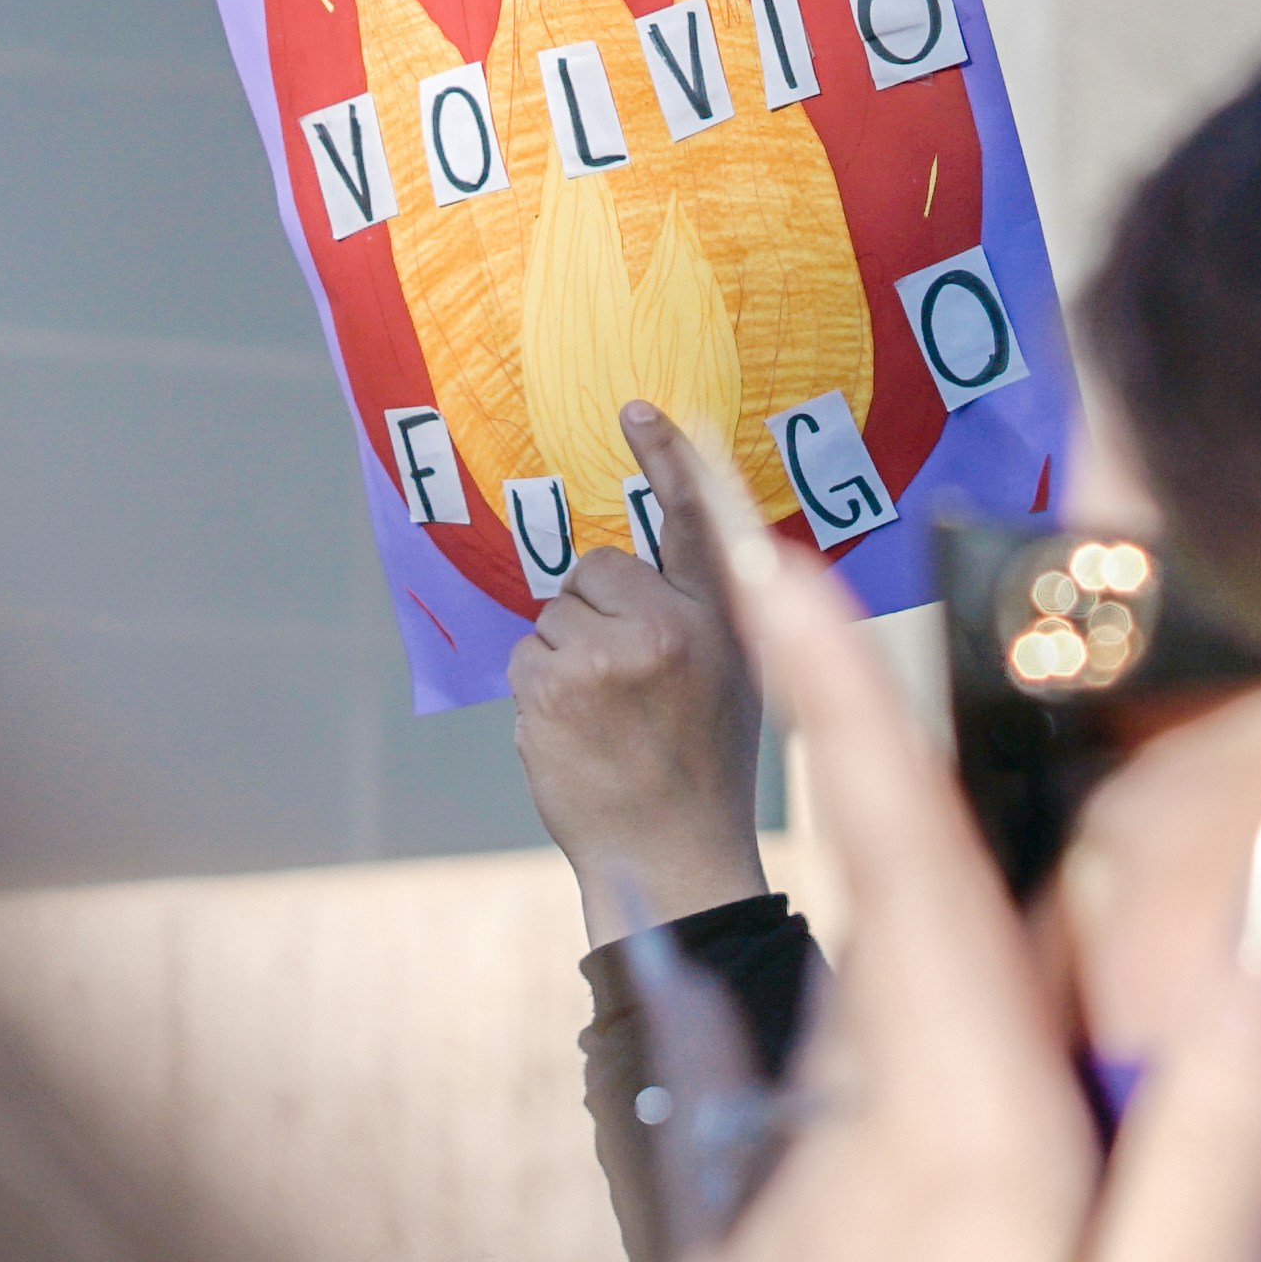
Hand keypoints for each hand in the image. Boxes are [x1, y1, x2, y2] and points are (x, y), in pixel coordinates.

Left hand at [517, 409, 773, 933]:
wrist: (672, 854)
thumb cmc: (702, 764)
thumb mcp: (733, 675)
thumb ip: (695, 612)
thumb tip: (634, 566)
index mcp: (715, 619)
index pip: (692, 519)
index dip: (668, 457)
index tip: (636, 407)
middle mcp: (663, 628)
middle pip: (594, 571)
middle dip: (597, 614)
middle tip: (628, 681)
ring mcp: (602, 658)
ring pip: (553, 618)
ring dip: (566, 657)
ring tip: (606, 717)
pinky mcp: (551, 690)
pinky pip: (527, 658)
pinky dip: (540, 692)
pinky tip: (577, 734)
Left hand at [660, 464, 1260, 1261]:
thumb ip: (1250, 1071)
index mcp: (944, 1085)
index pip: (882, 820)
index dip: (819, 657)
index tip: (741, 508)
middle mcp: (829, 1104)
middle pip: (848, 890)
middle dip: (825, 732)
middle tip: (766, 562)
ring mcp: (767, 1195)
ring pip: (826, 1005)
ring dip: (844, 901)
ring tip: (838, 802)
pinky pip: (787, 1107)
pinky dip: (807, 1034)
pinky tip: (824, 1055)